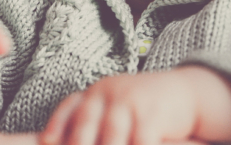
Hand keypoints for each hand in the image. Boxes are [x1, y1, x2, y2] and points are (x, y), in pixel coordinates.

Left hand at [40, 66, 230, 144]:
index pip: (69, 109)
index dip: (55, 128)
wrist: (184, 92)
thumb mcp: (117, 105)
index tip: (46, 143)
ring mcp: (131, 102)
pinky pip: (139, 143)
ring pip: (110, 140)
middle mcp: (110, 93)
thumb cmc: (144, 106)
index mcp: (98, 91)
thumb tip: (55, 140)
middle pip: (83, 127)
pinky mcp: (152, 114)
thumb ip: (94, 120)